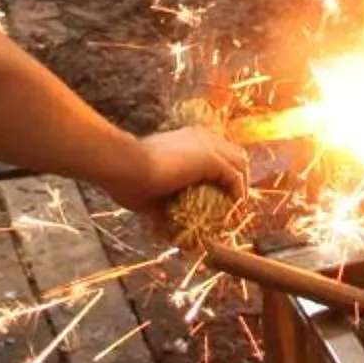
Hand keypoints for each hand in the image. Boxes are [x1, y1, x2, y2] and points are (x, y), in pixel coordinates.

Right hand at [111, 126, 249, 221]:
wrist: (123, 165)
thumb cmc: (127, 178)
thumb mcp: (150, 192)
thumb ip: (161, 203)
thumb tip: (163, 225)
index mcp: (186, 139)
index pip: (216, 151)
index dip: (222, 173)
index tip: (221, 195)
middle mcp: (200, 137)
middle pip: (234, 154)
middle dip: (238, 178)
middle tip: (233, 202)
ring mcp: (206, 145)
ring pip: (238, 164)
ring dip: (240, 187)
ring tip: (235, 210)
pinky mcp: (209, 158)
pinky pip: (234, 177)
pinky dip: (237, 194)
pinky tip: (232, 210)